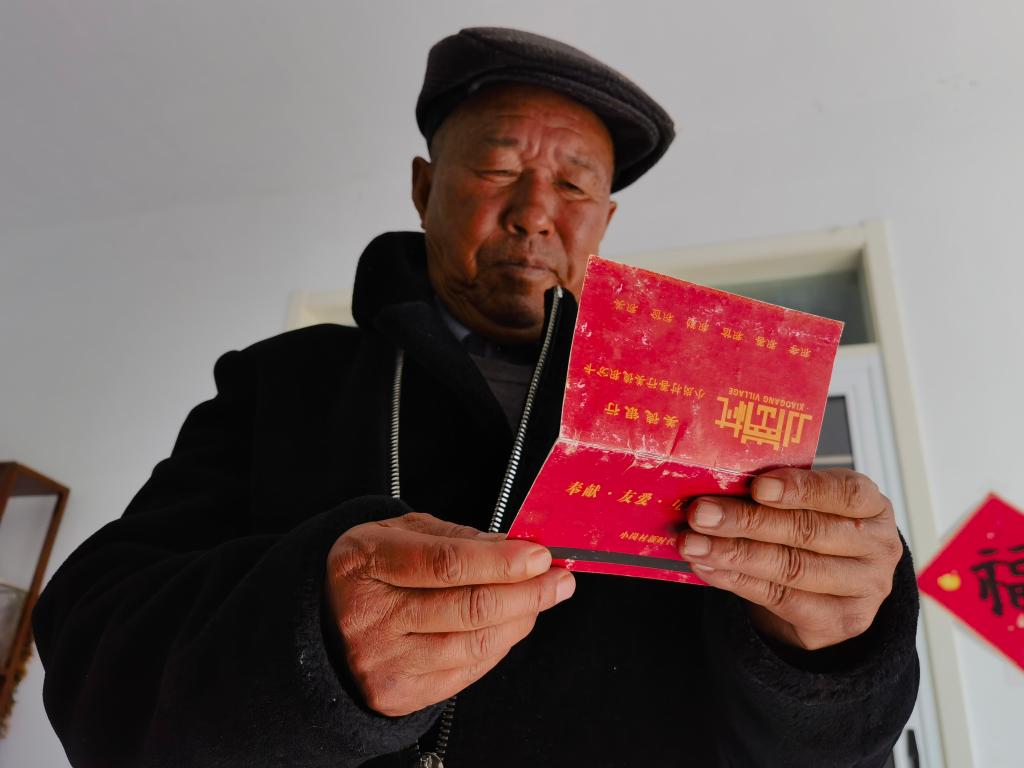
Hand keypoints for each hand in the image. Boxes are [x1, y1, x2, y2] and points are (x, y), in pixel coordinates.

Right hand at [324, 512, 574, 715]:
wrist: (322, 624)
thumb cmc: (369, 571)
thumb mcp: (400, 533)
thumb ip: (457, 538)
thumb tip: (517, 547)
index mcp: (365, 561)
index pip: (445, 564)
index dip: (500, 562)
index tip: (539, 556)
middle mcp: (369, 616)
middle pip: (468, 608)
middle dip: (527, 592)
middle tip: (559, 579)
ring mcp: (382, 661)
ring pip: (474, 643)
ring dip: (521, 619)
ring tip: (541, 598)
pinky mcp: (398, 694)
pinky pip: (467, 670)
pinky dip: (499, 645)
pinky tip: (512, 624)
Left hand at [680, 468, 902, 650]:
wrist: (831, 590)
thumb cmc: (813, 531)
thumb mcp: (807, 504)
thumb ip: (776, 493)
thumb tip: (718, 484)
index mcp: (872, 506)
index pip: (844, 493)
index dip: (800, 489)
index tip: (757, 486)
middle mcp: (878, 546)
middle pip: (807, 531)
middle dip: (747, 521)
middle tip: (701, 514)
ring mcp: (866, 588)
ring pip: (791, 567)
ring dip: (733, 554)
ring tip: (693, 543)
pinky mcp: (841, 621)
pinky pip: (780, 598)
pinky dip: (736, 580)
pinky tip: (707, 567)